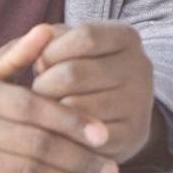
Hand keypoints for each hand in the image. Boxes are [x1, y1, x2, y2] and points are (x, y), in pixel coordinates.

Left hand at [31, 22, 155, 163]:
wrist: (118, 117)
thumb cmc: (84, 75)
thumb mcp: (70, 49)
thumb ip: (47, 41)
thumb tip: (32, 41)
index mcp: (127, 37)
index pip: (84, 37)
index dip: (52, 51)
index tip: (39, 63)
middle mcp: (139, 66)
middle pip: (74, 73)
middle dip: (43, 85)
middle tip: (37, 93)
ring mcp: (139, 102)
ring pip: (76, 107)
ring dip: (49, 111)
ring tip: (47, 110)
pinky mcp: (132, 134)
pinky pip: (84, 135)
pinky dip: (63, 133)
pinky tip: (60, 130)